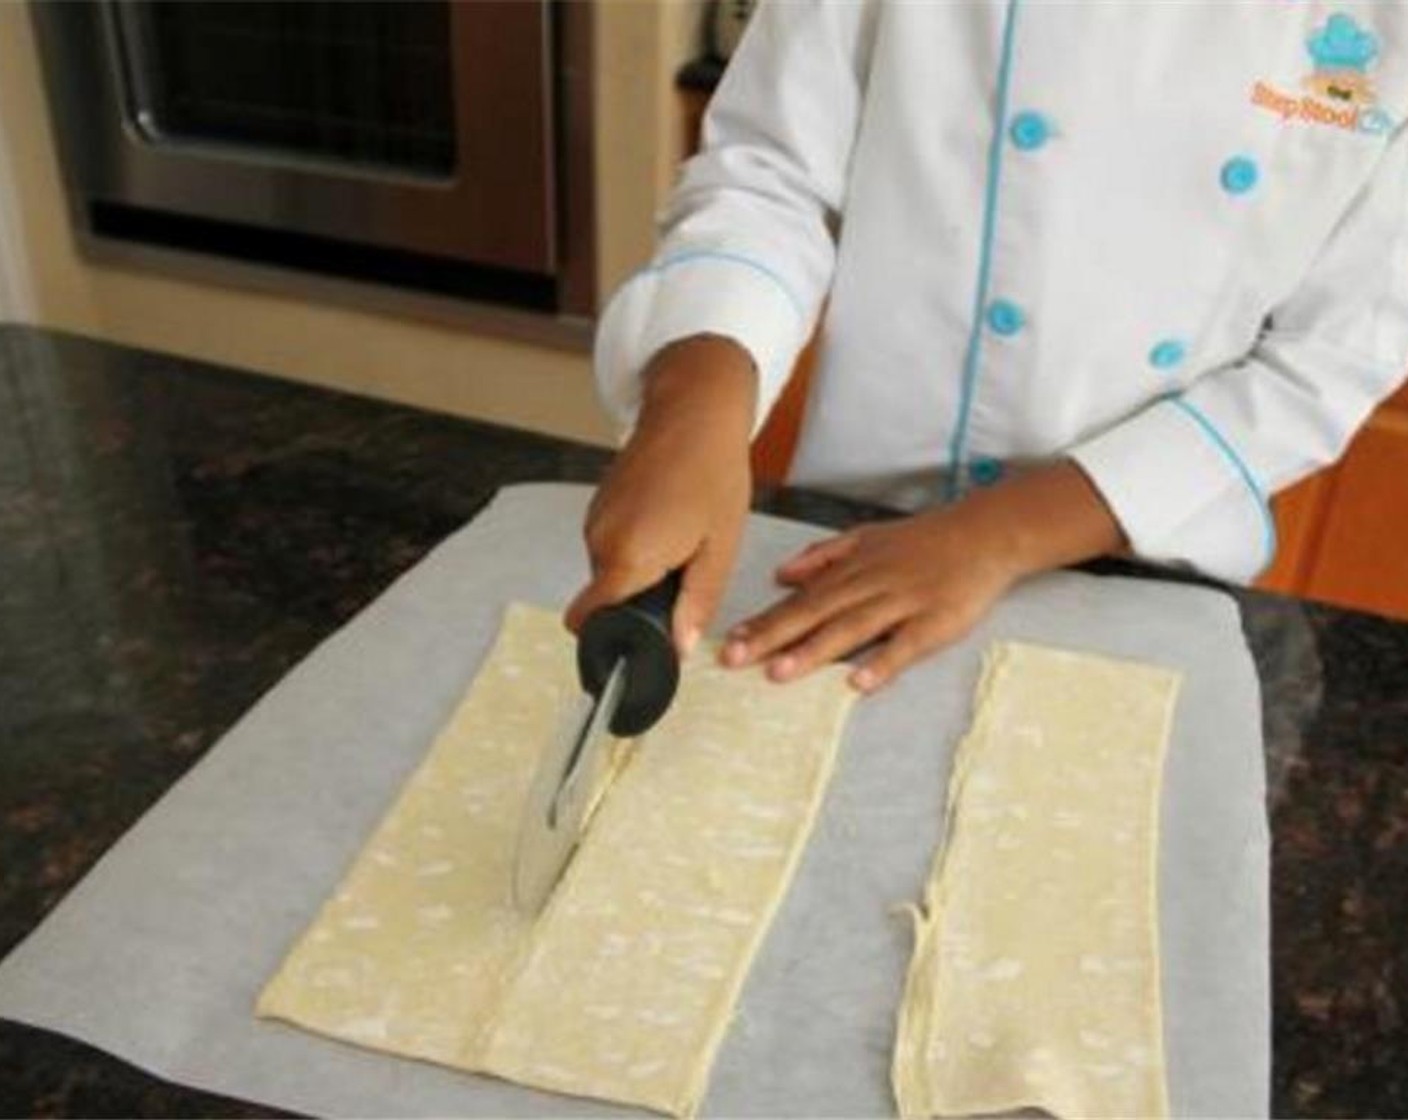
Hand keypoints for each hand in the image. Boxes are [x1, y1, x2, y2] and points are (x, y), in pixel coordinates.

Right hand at [566, 335, 757, 652]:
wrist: (694, 411)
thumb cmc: (712, 473)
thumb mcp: (719, 548)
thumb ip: (696, 602)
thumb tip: (680, 645)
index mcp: (628, 556)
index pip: (590, 618)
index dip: (612, 637)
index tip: (640, 638)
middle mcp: (600, 539)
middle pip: (607, 597)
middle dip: (640, 597)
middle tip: (684, 569)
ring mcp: (595, 518)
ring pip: (611, 569)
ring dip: (641, 568)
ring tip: (681, 536)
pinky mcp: (599, 503)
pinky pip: (613, 542)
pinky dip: (636, 543)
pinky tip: (668, 518)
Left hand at [721, 461, 1124, 691]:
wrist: (985, 533)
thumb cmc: (923, 541)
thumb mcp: (867, 536)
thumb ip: (824, 556)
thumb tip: (782, 573)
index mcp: (852, 568)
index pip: (801, 598)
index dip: (765, 619)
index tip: (730, 639)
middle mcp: (870, 584)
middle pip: (815, 613)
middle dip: (773, 636)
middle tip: (735, 659)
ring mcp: (903, 603)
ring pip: (852, 628)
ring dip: (815, 650)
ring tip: (779, 673)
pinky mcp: (936, 622)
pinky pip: (906, 645)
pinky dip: (883, 662)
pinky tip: (858, 683)